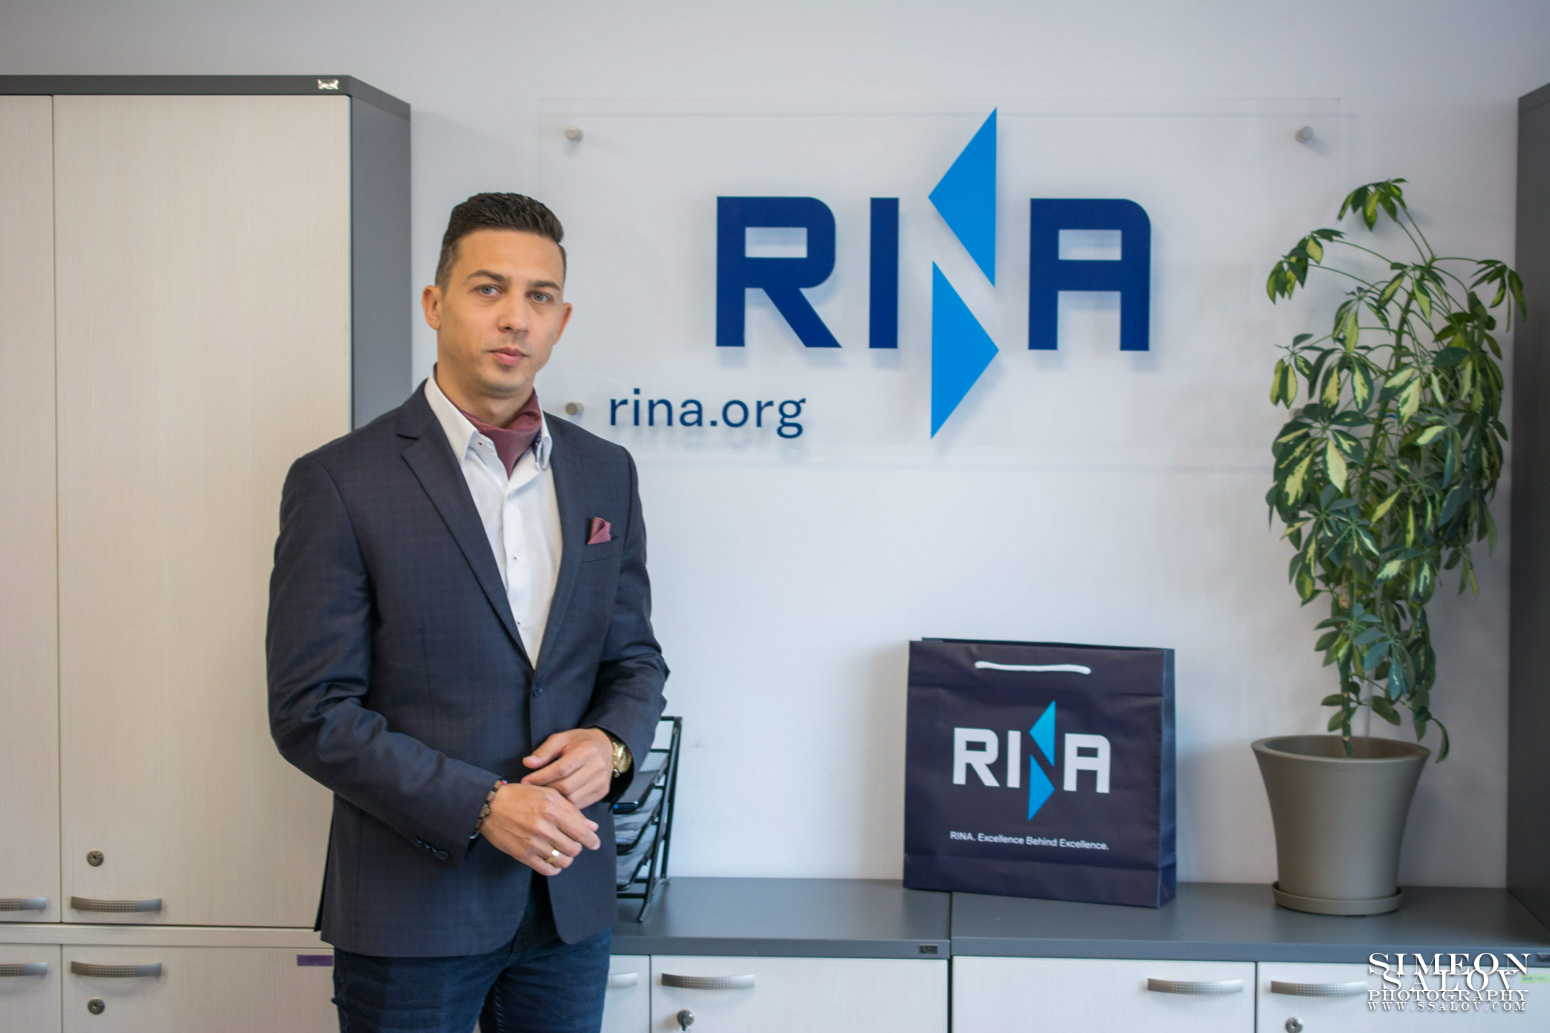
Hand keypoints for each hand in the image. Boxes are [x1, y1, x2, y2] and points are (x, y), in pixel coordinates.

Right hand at [478, 781, 600, 874]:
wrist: (490, 805)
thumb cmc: (521, 796)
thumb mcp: (549, 795)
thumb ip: (572, 811)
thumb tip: (592, 827)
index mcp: (553, 809)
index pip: (581, 832)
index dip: (592, 840)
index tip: (594, 843)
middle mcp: (544, 827)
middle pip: (574, 848)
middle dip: (577, 848)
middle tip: (572, 843)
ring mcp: (533, 843)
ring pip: (563, 861)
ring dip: (566, 858)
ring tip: (562, 851)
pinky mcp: (523, 855)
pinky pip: (547, 870)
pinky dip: (554, 868)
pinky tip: (553, 860)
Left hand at [520, 728, 614, 809]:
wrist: (605, 746)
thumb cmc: (578, 742)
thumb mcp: (560, 739)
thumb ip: (544, 752)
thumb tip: (527, 763)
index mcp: (587, 750)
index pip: (561, 769)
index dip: (541, 777)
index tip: (525, 781)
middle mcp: (597, 766)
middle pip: (566, 786)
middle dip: (546, 789)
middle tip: (531, 789)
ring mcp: (602, 781)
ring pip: (573, 799)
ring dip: (555, 799)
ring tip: (542, 794)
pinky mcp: (603, 792)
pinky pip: (580, 804)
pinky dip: (566, 804)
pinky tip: (556, 799)